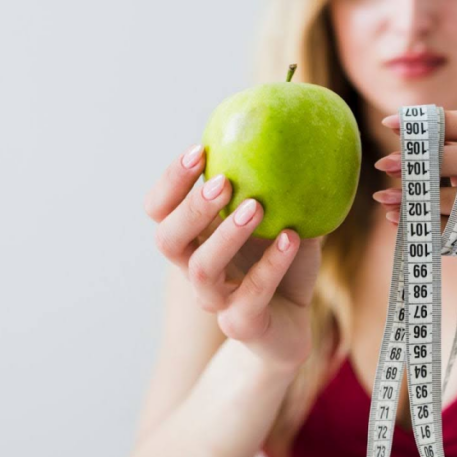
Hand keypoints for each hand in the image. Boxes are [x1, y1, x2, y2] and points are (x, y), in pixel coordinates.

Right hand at [144, 144, 322, 371]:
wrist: (295, 329)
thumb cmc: (283, 269)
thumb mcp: (284, 220)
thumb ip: (280, 186)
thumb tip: (297, 128)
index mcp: (195, 239)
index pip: (159, 209)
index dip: (171, 181)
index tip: (199, 150)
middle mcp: (196, 269)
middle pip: (167, 239)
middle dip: (191, 207)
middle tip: (225, 181)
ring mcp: (215, 301)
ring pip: (202, 269)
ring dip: (226, 234)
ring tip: (257, 207)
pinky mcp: (242, 325)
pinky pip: (251, 295)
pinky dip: (272, 264)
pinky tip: (292, 238)